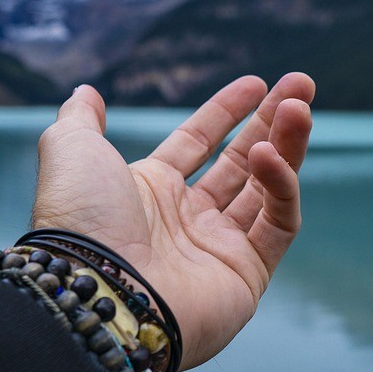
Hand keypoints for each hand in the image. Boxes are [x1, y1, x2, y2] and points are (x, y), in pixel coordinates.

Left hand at [31, 74, 314, 368]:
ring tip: (299, 109)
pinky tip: (269, 155)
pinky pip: (279, 224)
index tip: (256, 82)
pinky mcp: (248, 274)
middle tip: (302, 85)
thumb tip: (87, 91)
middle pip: (242, 162)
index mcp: (150, 191)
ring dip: (288, 145)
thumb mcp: (70, 150)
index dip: (227, 112)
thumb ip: (80, 117)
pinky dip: (281, 186)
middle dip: (273, 123)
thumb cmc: (80, 219)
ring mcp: (219, 248)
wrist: (97, 289)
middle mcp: (187, 220)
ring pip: (269, 188)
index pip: (198, 143)